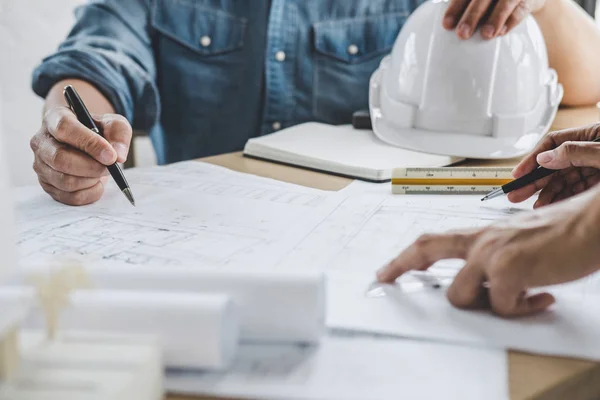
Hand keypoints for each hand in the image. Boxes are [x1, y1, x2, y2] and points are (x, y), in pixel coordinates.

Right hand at [30, 107, 131, 205]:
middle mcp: (42, 142)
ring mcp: (41, 165)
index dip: (89, 143)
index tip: (111, 156)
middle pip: (60, 159)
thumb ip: (119, 134)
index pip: (65, 129)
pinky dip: (90, 193)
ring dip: (92, 180)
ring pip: (65, 181)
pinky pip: (70, 197)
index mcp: (55, 118)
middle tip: (110, 167)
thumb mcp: (113, 124)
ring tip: (102, 172)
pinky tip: (96, 183)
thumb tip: (119, 156)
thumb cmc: (98, 131)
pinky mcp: (48, 184)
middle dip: (92, 167)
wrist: (87, 143)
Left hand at [376, 192, 599, 316]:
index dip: (406, 256)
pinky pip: (501, 307)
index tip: (388, 270)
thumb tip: (482, 289)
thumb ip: (493, 261)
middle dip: (400, 266)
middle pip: (426, 251)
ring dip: (485, 305)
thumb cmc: (562, 235)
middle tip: (386, 279)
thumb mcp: (517, 243)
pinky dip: (521, 310)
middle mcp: (481, 241)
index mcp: (481, 235)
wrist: (592, 225)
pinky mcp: (508, 270)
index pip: (433, 241)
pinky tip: (542, 296)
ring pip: (460, 296)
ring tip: (517, 298)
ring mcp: (491, 254)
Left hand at [443, 0, 545, 39]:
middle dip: (472, 16)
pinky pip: (521, 9)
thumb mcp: (479, 3)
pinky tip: (502, 32)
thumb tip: (449, 28)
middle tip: (462, 34)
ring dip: (495, 18)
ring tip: (486, 35)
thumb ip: (466, 8)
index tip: (446, 25)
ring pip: (505, 2)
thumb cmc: (494, 2)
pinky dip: (511, 20)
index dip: (455, 8)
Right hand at [509, 124, 599, 207]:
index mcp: (590, 135)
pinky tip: (552, 205)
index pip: (553, 143)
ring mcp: (595, 168)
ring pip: (565, 181)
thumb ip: (573, 152)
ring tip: (536, 205)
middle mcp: (589, 151)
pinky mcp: (598, 185)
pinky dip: (563, 198)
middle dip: (535, 181)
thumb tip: (543, 158)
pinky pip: (577, 191)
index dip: (534, 159)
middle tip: (517, 193)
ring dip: (548, 193)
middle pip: (556, 166)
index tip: (519, 173)